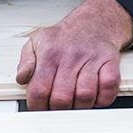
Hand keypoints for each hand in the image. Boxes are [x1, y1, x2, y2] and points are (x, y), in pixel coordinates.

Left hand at [16, 0, 132, 110]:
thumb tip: (22, 78)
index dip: (37, 106)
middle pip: (62, 98)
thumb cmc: (65, 37)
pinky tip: (95, 97)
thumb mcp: (37, 42)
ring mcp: (92, 60)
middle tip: (58, 108)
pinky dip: (103, 98)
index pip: (39, 90)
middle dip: (58, 110)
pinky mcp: (110, 62)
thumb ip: (26, 61)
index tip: (40, 108)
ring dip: (80, 106)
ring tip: (76, 103)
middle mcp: (71, 57)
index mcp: (50, 54)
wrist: (94, 22)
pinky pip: (109, 87)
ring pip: (85, 96)